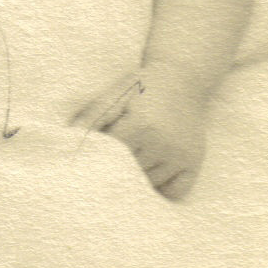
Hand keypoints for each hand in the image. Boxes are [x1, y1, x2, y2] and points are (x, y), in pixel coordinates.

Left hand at [97, 63, 207, 199]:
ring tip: (132, 159)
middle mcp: (164, 143)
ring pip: (148, 183)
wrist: (183, 77)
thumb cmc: (144, 84)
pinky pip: (175, 191)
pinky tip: (152, 171)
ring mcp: (182, 155)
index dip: (97, 156)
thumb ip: (93, 115)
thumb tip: (71, 138)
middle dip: (115, 167)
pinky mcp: (195, 161)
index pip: (110, 156)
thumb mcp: (116, 92)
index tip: (90, 155)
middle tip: (109, 160)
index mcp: (142, 125)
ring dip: (136, 177)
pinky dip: (162, 188)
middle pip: (127, 172)